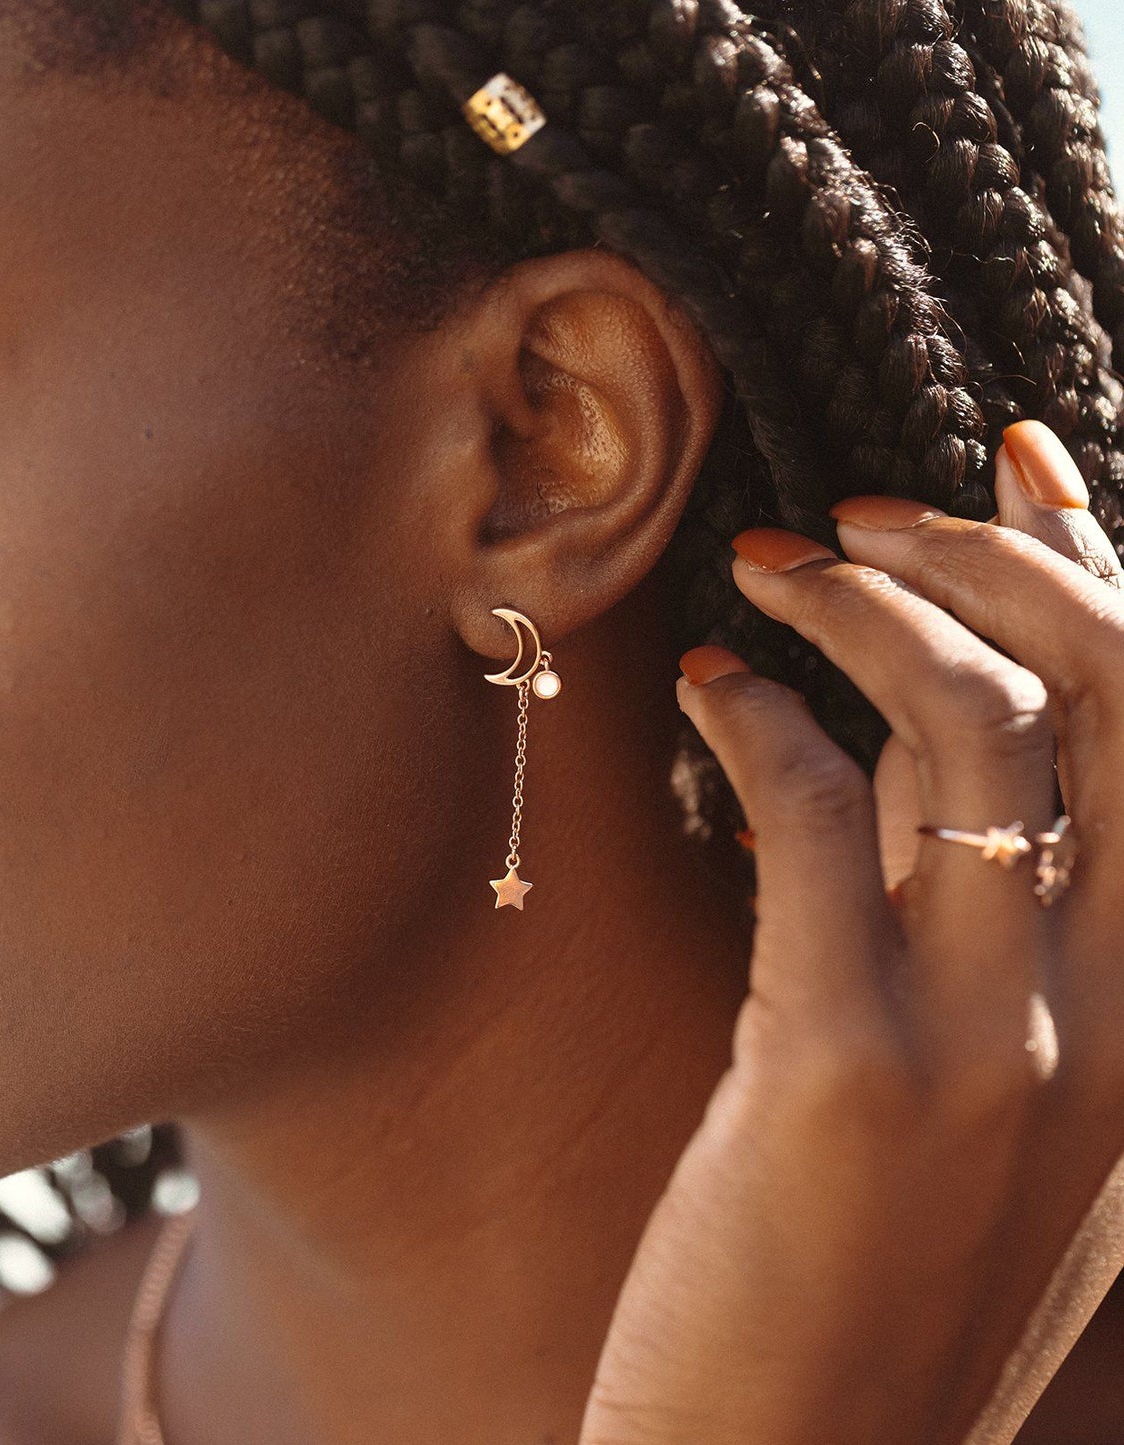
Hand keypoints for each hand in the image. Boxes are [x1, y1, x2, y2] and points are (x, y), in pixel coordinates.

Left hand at [578, 422, 1123, 1444]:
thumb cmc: (858, 1250)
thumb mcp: (959, 1053)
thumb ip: (962, 889)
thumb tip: (919, 711)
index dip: (1107, 569)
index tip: (1023, 464)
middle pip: (1111, 696)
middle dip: (995, 558)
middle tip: (864, 513)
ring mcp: (1002, 1045)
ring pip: (972, 729)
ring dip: (862, 611)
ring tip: (764, 568)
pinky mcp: (846, 1068)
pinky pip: (817, 816)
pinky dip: (756, 715)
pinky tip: (699, 685)